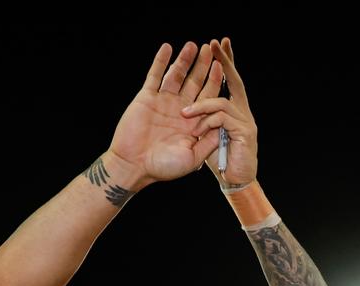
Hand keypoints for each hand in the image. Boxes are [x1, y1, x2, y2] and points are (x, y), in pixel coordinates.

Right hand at [107, 41, 225, 186]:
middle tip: (212, 48)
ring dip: (185, 60)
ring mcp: (163, 101)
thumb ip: (209, 141)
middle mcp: (179, 108)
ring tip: (193, 45)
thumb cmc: (163, 167)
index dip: (215, 81)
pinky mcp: (146, 97)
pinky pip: (154, 75)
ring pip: (176, 75)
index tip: (222, 67)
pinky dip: (160, 61)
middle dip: (203, 65)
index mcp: (193, 121)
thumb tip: (225, 125)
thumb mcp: (193, 157)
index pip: (208, 96)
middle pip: (195, 81)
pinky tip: (167, 48)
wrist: (134, 166)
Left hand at [181, 38, 257, 186]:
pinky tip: (196, 129)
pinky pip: (222, 118)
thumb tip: (187, 102)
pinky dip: (206, 121)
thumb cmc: (219, 161)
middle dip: (223, 60)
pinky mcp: (245, 132)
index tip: (218, 43)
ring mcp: (245, 120)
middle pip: (234, 80)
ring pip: (221, 102)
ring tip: (184, 113)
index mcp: (233, 109)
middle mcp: (242, 111)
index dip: (225, 61)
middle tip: (214, 43)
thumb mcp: (207, 134)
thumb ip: (203, 118)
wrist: (235, 182)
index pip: (229, 80)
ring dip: (200, 105)